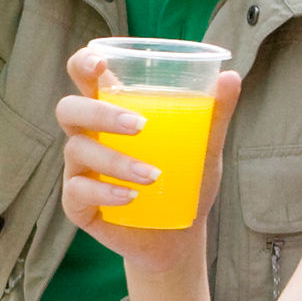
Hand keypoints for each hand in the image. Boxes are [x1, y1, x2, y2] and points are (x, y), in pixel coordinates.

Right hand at [53, 54, 238, 269]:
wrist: (178, 236)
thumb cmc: (185, 181)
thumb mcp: (205, 147)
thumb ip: (214, 113)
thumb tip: (230, 76)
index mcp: (111, 112)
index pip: (84, 78)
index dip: (83, 63)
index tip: (100, 64)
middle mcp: (88, 136)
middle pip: (71, 110)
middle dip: (100, 114)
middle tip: (140, 127)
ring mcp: (79, 170)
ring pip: (77, 150)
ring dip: (115, 160)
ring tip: (153, 176)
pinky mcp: (78, 204)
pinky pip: (78, 191)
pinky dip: (105, 192)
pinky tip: (131, 197)